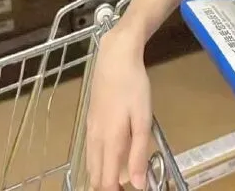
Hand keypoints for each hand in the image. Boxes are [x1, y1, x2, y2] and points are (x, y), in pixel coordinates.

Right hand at [86, 25, 151, 189]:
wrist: (115, 57)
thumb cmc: (133, 86)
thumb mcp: (143, 119)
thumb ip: (139, 153)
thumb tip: (138, 184)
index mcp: (110, 141)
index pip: (106, 182)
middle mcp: (95, 139)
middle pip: (95, 177)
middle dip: (107, 188)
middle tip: (125, 188)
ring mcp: (91, 128)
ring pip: (91, 164)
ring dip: (101, 177)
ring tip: (119, 179)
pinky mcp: (91, 119)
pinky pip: (91, 150)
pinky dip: (98, 162)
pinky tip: (110, 157)